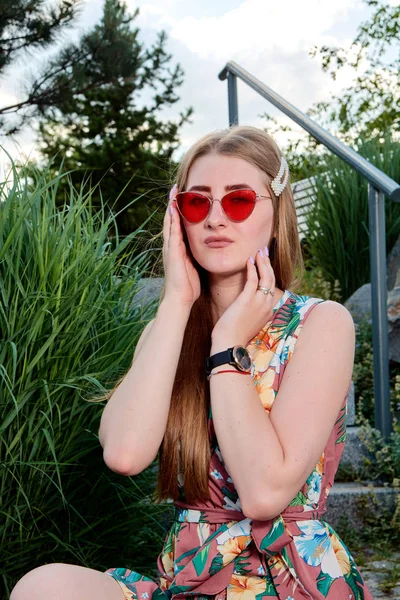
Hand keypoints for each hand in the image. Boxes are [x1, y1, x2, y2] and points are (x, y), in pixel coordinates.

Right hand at [162, 184, 200, 307]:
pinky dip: (172, 219)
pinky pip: (172, 231)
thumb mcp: (194, 266)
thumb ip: (196, 256)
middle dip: (172, 204)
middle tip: (175, 189)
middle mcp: (171, 246)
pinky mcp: (172, 252)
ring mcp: (170, 248)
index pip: (177, 226)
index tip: (182, 198)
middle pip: (171, 220)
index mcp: (177, 249)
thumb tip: (207, 248)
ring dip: (171, 207)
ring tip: (173, 192)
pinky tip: (174, 208)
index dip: (179, 212)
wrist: (180, 299)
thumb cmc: (189, 286)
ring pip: (169, 222)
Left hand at [211, 248, 275, 346]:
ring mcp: (258, 302)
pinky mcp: (247, 299)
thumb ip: (249, 312)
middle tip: (264, 252)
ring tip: (259, 252)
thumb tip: (243, 306)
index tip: (264, 264)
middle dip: (268, 264)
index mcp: (268, 311)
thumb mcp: (247, 322)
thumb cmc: (233, 335)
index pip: (271, 288)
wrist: (229, 344)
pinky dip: (252, 268)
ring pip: (266, 277)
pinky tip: (248, 261)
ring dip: (262, 262)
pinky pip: (253, 279)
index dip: (268, 273)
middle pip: (271, 279)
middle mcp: (266, 306)